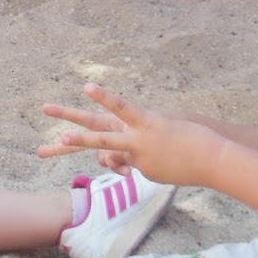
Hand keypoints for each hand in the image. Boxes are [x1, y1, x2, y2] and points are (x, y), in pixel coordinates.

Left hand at [37, 83, 225, 186]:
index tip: (81, 90)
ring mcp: (138, 150)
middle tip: (45, 107)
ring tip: (61, 136)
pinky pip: (129, 167)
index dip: (97, 102)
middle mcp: (135, 133)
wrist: (211, 155)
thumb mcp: (157, 135)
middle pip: (97, 123)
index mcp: (140, 119)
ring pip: (106, 144)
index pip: (113, 111)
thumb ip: (129, 149)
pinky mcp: (144, 167)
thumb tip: (110, 164)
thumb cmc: (187, 140)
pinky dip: (136, 166)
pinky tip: (160, 162)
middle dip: (70, 115)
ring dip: (83, 139)